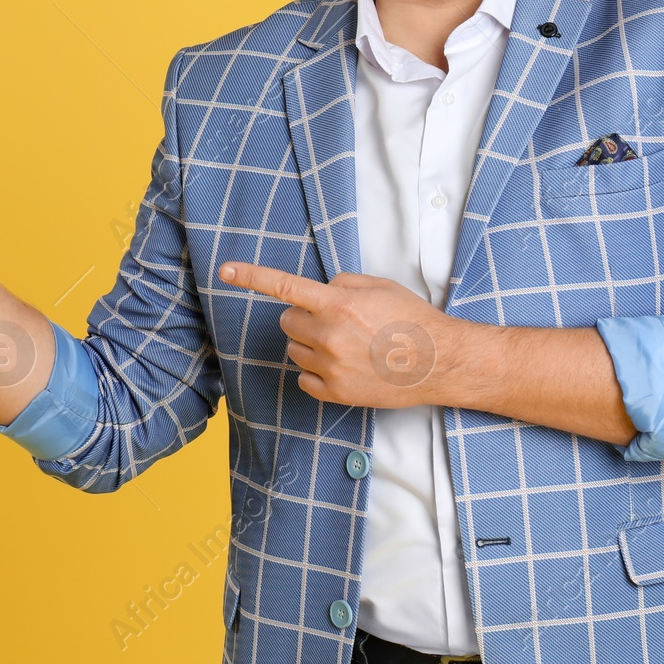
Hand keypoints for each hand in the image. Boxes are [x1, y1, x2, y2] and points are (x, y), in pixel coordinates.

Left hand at [216, 262, 468, 407]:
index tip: (225, 270)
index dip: (250, 276)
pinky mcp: (335, 393)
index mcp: (337, 304)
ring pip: (293, 350)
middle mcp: (328, 335)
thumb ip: (342, 284)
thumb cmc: (412, 320)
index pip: (283, 285)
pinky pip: (303, 378)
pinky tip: (343, 366)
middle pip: (287, 322)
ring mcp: (330, 367)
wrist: (438, 363)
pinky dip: (315, 372)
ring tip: (346, 345)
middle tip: (333, 321)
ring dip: (309, 344)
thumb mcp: (379, 286)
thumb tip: (321, 290)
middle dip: (302, 318)